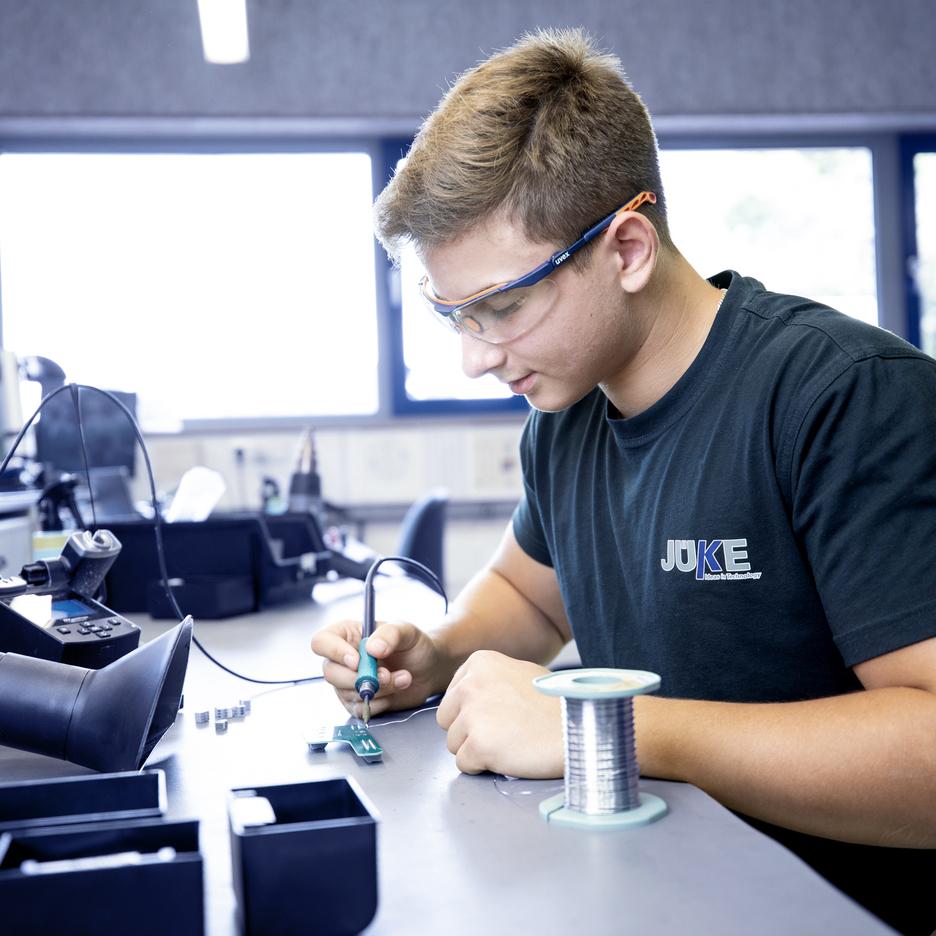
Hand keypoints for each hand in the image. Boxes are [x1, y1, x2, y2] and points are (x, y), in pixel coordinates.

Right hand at [311, 618, 450, 718]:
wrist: (429, 669)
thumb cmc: (414, 645)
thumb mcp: (407, 631)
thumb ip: (390, 634)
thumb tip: (371, 649)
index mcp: (347, 635)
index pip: (322, 642)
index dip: (334, 652)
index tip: (358, 660)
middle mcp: (342, 659)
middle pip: (330, 673)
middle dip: (360, 678)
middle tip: (387, 674)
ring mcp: (347, 682)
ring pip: (347, 693)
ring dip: (378, 690)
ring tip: (403, 678)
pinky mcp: (358, 702)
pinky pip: (359, 709)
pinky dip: (380, 703)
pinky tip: (397, 690)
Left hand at [436, 650, 562, 777]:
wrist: (580, 728)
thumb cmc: (556, 704)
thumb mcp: (519, 672)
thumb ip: (490, 679)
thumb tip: (468, 695)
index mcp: (478, 662)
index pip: (452, 696)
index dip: (473, 711)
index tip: (498, 714)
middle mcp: (470, 684)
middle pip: (447, 720)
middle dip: (469, 731)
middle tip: (503, 732)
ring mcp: (472, 715)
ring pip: (453, 744)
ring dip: (477, 749)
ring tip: (510, 742)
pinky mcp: (478, 745)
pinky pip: (464, 764)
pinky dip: (483, 766)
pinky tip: (509, 755)